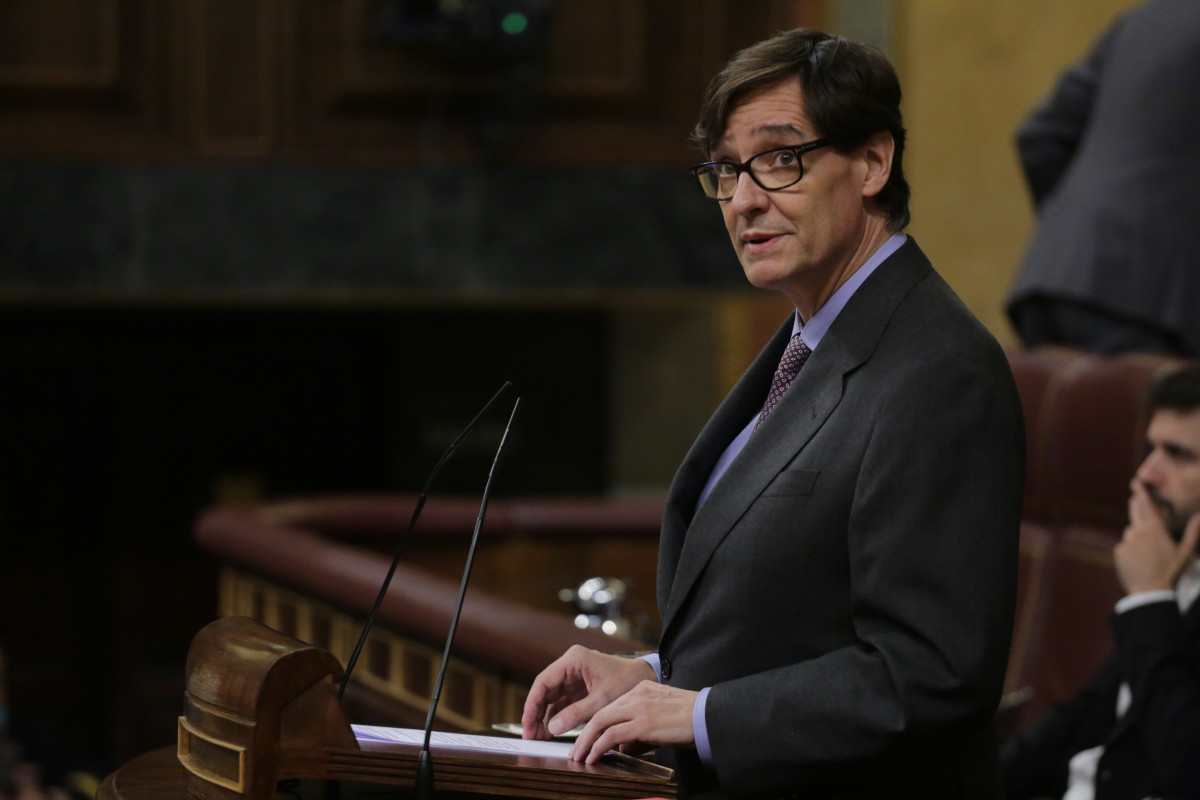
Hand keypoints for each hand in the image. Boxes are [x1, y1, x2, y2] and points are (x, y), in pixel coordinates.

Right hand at [521, 645, 654, 740]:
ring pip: (551, 697)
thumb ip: (576, 714)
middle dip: (536, 713)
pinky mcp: (579, 687)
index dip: (532, 704)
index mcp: (574, 660)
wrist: (646, 678)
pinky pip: (561, 702)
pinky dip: (556, 716)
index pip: (543, 682)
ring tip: (539, 737)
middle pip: (544, 690)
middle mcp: (570, 665)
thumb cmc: (627, 682)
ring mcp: (573, 676)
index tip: (527, 724)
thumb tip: (552, 728)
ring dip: (544, 717)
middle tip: (530, 735)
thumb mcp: (602, 701)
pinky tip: (551, 732)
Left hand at [568, 680, 698, 763]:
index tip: (586, 739)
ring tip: (580, 758)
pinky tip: (594, 757)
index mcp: (640, 689)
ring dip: (586, 742)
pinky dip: (598, 747)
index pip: (610, 706)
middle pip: (600, 713)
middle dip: (584, 734)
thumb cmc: (689, 719)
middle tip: (575, 751)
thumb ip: (639, 725)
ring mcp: (638, 707)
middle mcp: (636, 695)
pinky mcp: (643, 722)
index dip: (594, 724)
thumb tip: (622, 745)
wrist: (708, 715)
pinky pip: (612, 735)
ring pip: (601, 722)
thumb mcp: (659, 715)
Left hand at [1115, 480, 1199, 593]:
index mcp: (1155, 529)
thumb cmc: (1172, 571)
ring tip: (1147, 551)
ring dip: (1136, 535)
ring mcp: (1126, 541)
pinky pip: (1124, 546)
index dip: (1140, 493)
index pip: (1146, 505)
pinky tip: (1138, 561)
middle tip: (1135, 500)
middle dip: (1135, 505)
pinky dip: (1130, 550)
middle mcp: (1138, 531)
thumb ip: (1193, 532)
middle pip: (1134, 512)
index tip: (1135, 482)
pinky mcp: (1118, 551)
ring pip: (1130, 532)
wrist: (1151, 590)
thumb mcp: (1186, 552)